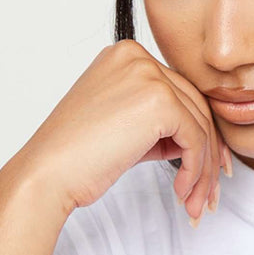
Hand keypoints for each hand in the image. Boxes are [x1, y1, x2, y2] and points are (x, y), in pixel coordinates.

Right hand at [9, 39, 229, 224]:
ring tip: (196, 199)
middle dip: (207, 150)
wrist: (45, 174)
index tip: (207, 160)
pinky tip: (182, 192)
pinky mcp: (159, 101)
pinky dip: (196, 168)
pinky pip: (195, 138)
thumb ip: (161, 118)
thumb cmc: (77, 154)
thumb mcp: (125, 122)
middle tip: (208, 187)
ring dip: (203, 166)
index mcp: (127, 54)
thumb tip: (199, 135)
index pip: (178, 90)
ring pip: (199, 122)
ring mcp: (149, 75)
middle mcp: (139, 57)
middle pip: (193, 104)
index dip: (196, 127)